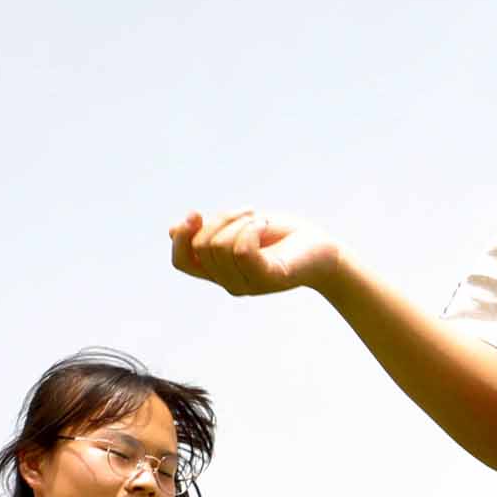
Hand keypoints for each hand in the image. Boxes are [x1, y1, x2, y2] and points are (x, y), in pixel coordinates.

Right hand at [167, 207, 340, 297]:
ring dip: (240, 221)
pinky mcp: (269, 279)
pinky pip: (242, 250)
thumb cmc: (283, 238)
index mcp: (219, 270)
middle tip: (249, 212)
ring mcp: (248, 284)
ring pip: (220, 245)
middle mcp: (229, 282)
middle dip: (222, 218)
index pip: (181, 262)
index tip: (196, 214)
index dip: (181, 237)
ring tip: (261, 220)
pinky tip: (265, 224)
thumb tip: (172, 230)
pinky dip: (251, 228)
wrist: (325, 252)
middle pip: (201, 245)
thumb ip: (210, 230)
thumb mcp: (239, 227)